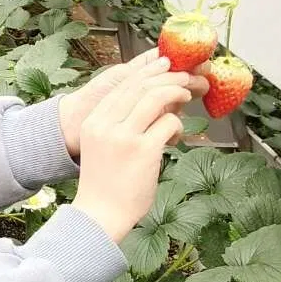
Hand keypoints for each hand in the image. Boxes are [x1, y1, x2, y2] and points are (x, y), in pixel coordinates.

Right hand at [71, 58, 203, 244]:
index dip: (148, 73)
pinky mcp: (144, 150)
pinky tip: (176, 136)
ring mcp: (124, 137)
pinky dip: (177, 126)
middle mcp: (106, 124)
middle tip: (185, 78)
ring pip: (156, 98)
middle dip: (168, 78)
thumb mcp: (102, 145)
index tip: (165, 66)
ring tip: (186, 96)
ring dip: (176, 93)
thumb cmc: (106, 183)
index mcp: (93, 122)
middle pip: (140, 87)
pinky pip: (168, 123)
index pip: (123, 86)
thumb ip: (119, 123)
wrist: (100, 214)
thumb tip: (152, 101)